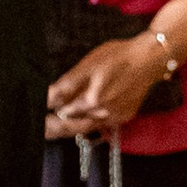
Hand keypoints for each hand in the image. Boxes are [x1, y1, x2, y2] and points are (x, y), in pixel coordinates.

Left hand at [46, 36, 166, 141]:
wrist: (149, 58)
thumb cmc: (118, 56)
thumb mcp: (87, 65)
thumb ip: (66, 85)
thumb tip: (47, 99)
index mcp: (91, 101)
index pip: (61, 114)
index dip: (47, 117)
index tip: (37, 118)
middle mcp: (102, 114)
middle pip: (71, 127)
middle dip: (54, 129)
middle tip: (41, 129)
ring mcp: (114, 117)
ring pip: (85, 128)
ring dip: (68, 128)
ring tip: (51, 128)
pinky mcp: (124, 116)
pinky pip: (101, 124)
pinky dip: (88, 123)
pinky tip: (78, 119)